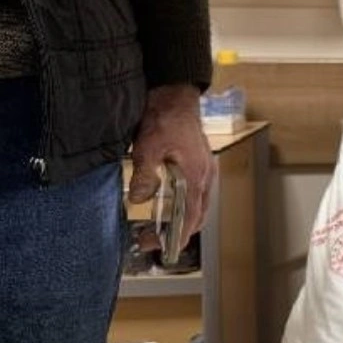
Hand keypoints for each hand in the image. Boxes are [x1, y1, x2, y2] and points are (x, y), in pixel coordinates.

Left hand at [126, 84, 213, 248]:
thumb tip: (137, 200)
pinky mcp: (200, 163)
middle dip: (178, 232)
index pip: (191, 216)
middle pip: (198, 215)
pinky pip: (197, 193)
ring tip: (159, 227)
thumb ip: (144, 176)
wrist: (175, 97)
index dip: (176, 235)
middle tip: (153, 240)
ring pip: (198, 204)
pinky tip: (169, 204)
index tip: (158, 245)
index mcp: (196, 176)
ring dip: (182, 219)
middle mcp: (205, 176)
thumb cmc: (164, 119)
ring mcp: (205, 169)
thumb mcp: (148, 148)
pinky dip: (185, 205)